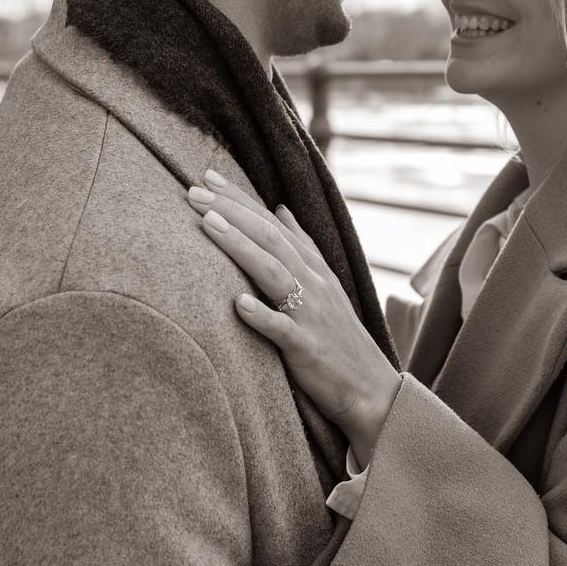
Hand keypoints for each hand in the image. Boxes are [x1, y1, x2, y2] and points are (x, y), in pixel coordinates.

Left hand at [187, 172, 400, 464]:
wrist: (372, 390)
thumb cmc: (339, 338)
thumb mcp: (325, 284)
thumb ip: (302, 246)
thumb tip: (280, 209)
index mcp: (314, 268)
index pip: (273, 223)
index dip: (240, 199)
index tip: (206, 175)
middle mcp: (314, 284)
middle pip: (270, 238)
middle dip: (231, 212)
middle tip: (194, 190)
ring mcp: (311, 315)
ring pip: (274, 273)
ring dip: (240, 247)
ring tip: (207, 224)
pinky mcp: (308, 349)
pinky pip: (284, 330)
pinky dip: (262, 316)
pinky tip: (238, 304)